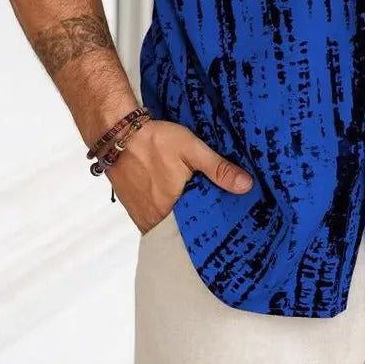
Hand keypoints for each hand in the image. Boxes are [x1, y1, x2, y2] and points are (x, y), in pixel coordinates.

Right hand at [104, 119, 253, 234]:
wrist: (118, 133)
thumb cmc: (156, 140)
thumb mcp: (192, 149)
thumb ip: (218, 169)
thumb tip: (246, 186)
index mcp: (171, 210)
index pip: (199, 230)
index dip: (215, 225)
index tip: (231, 222)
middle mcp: (154, 220)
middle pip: (183, 230)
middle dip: (200, 223)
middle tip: (219, 213)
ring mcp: (142, 217)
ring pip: (169, 225)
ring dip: (183, 219)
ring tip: (201, 208)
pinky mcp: (134, 210)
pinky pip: (156, 219)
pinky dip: (168, 214)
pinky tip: (179, 202)